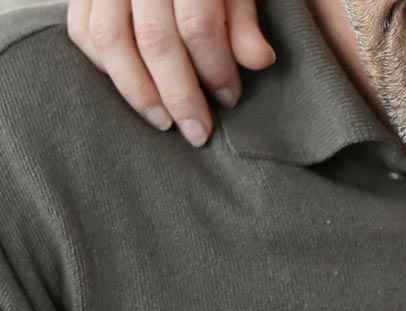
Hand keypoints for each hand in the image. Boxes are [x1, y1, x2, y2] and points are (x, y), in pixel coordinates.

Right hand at [67, 0, 272, 145]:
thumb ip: (243, 21)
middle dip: (179, 94)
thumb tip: (259, 61)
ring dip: (137, 90)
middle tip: (199, 131)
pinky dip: (104, 66)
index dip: (216, 67)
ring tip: (164, 122)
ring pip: (111, 40)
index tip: (230, 98)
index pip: (197, 25)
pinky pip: (83, 31)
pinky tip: (133, 91)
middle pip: (155, 40)